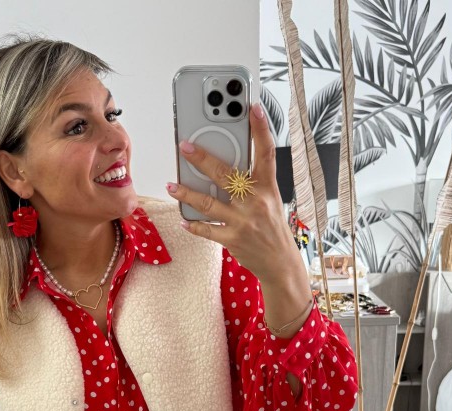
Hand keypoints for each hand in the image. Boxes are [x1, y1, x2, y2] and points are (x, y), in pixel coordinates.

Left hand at [166, 102, 304, 284]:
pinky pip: (207, 229)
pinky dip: (193, 224)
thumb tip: (223, 168)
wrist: (280, 262)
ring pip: (208, 202)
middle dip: (202, 159)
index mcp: (268, 187)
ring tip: (171, 185)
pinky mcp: (232, 239)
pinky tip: (184, 219)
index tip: (252, 107)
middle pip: (225, 174)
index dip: (260, 128)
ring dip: (187, 193)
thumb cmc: (272, 227)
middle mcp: (255, 201)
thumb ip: (251, 183)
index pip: (266, 152)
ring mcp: (242, 221)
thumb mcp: (270, 200)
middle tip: (185, 146)